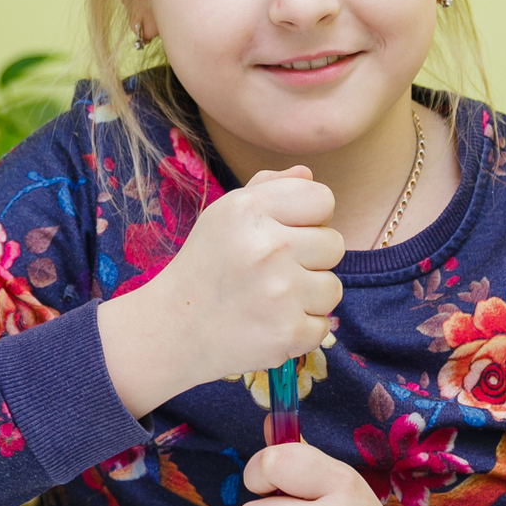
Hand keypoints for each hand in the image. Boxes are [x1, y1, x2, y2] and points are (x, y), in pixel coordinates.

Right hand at [100, 166, 343, 416]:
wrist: (171, 331)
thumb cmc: (204, 268)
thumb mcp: (225, 215)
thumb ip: (268, 188)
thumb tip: (308, 173)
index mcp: (249, 209)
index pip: (322, 199)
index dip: (310, 218)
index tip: (287, 234)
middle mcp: (267, 246)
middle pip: (334, 244)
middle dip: (310, 260)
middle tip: (273, 273)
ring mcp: (280, 292)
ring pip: (333, 288)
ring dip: (308, 297)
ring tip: (272, 301)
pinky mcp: (288, 332)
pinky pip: (323, 325)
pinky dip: (300, 330)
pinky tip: (269, 325)